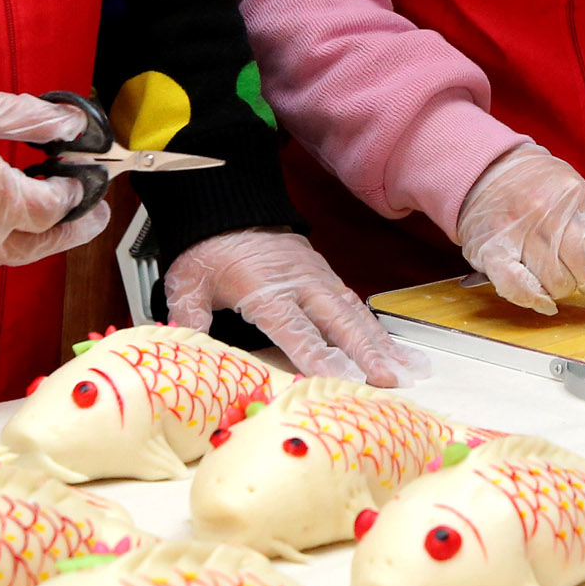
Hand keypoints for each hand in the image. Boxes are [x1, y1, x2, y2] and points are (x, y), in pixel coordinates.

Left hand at [163, 229, 424, 385]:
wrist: (228, 205)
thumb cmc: (208, 248)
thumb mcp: (187, 280)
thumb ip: (187, 315)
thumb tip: (179, 345)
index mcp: (264, 288)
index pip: (294, 327)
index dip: (318, 354)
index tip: (341, 377)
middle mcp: (299, 283)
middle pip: (337, 321)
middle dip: (365, 352)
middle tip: (389, 380)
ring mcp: (317, 278)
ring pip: (354, 313)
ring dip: (380, 343)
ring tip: (406, 370)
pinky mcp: (325, 276)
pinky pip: (355, 304)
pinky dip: (377, 328)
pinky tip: (393, 349)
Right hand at [453, 144, 584, 316]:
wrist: (488, 167)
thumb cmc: (541, 186)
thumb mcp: (580, 194)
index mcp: (584, 201)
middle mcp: (556, 217)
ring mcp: (524, 234)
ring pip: (559, 284)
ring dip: (565, 290)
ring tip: (560, 277)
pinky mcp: (494, 250)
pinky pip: (519, 286)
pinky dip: (534, 299)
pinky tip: (543, 301)